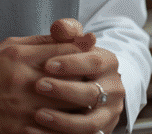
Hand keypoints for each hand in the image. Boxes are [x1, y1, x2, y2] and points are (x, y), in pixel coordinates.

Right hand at [0, 31, 93, 133]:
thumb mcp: (9, 48)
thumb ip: (42, 42)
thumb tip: (74, 35)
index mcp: (21, 57)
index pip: (64, 53)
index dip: (84, 55)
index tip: (97, 58)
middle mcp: (23, 82)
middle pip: (70, 82)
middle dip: (88, 84)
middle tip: (102, 85)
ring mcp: (21, 109)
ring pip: (66, 112)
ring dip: (83, 111)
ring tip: (94, 109)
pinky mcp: (17, 131)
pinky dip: (66, 132)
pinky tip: (76, 130)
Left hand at [32, 18, 124, 133]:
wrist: (91, 84)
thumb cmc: (76, 59)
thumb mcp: (73, 42)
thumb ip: (66, 31)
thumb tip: (59, 28)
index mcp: (109, 63)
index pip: (93, 62)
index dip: (71, 63)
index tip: (47, 64)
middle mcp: (114, 90)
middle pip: (92, 94)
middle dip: (64, 91)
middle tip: (39, 86)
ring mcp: (108, 115)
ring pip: (90, 124)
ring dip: (63, 121)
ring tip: (39, 114)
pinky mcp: (99, 133)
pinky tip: (37, 132)